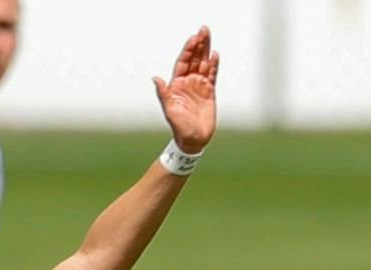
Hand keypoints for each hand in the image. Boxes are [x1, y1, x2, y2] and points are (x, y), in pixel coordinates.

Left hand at [154, 26, 219, 153]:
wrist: (193, 139)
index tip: (193, 38)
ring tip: (209, 35)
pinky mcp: (209, 91)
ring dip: (206, 50)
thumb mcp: (169, 110)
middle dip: (198, 44)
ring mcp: (198, 86)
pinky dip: (213, 65)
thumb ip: (164, 93)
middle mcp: (187, 83)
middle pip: (194, 59)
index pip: (183, 63)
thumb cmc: (179, 128)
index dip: (188, 50)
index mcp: (176, 85)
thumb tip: (156, 79)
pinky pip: (212, 74)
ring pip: (203, 63)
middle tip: (203, 30)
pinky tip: (214, 55)